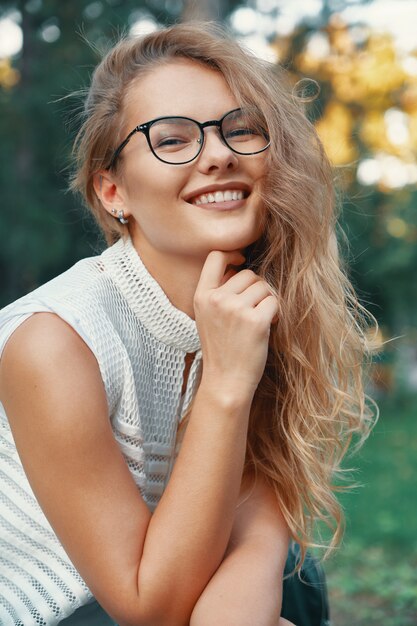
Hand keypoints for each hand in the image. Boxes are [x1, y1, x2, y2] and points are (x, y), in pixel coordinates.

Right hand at [194, 250, 278, 396]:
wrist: (226, 381)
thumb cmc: (221, 349)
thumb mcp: (207, 317)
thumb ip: (218, 292)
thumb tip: (242, 267)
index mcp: (201, 296)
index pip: (215, 257)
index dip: (232, 254)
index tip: (241, 262)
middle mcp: (217, 299)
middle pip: (248, 274)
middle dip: (256, 289)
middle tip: (253, 310)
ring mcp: (235, 309)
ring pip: (264, 287)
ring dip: (267, 302)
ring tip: (259, 321)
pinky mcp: (255, 321)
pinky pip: (275, 302)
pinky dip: (276, 313)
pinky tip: (267, 327)